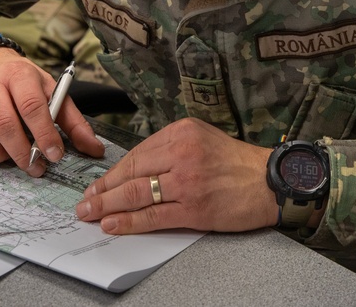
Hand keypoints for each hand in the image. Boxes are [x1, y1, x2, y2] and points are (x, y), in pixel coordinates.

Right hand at [0, 33, 103, 176]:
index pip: (32, 106)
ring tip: (16, 158)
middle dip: (23, 152)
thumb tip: (95, 150)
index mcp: (20, 74)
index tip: (55, 155)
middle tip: (37, 168)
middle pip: (4, 123)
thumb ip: (73, 122)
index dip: (44, 134)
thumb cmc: (25, 86)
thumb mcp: (52, 94)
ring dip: (1, 155)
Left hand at [76, 117, 275, 233]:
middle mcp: (182, 152)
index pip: (137, 153)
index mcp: (181, 132)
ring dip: (108, 205)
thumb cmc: (236, 162)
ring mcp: (187, 181)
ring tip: (91, 213)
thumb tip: (135, 170)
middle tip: (85, 200)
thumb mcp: (202, 138)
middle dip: (103, 189)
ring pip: (137, 194)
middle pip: (132, 172)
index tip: (98, 182)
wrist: (270, 182)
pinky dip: (129, 222)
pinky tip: (114, 224)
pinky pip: (154, 216)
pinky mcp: (194, 207)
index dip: (113, 172)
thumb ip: (170, 149)